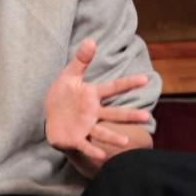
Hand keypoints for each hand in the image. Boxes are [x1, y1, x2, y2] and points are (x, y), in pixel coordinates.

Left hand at [45, 39, 150, 160]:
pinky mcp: (76, 138)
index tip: (145, 78)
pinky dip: (92, 150)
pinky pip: (85, 145)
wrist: (49, 117)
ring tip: (125, 142)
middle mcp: (93, 112)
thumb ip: (80, 60)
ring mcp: (86, 126)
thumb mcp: (69, 76)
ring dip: (114, 136)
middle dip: (129, 115)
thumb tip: (91, 40)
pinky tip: (101, 155)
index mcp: (92, 95)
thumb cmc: (62, 96)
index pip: (114, 87)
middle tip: (146, 117)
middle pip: (114, 114)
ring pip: (103, 132)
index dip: (129, 83)